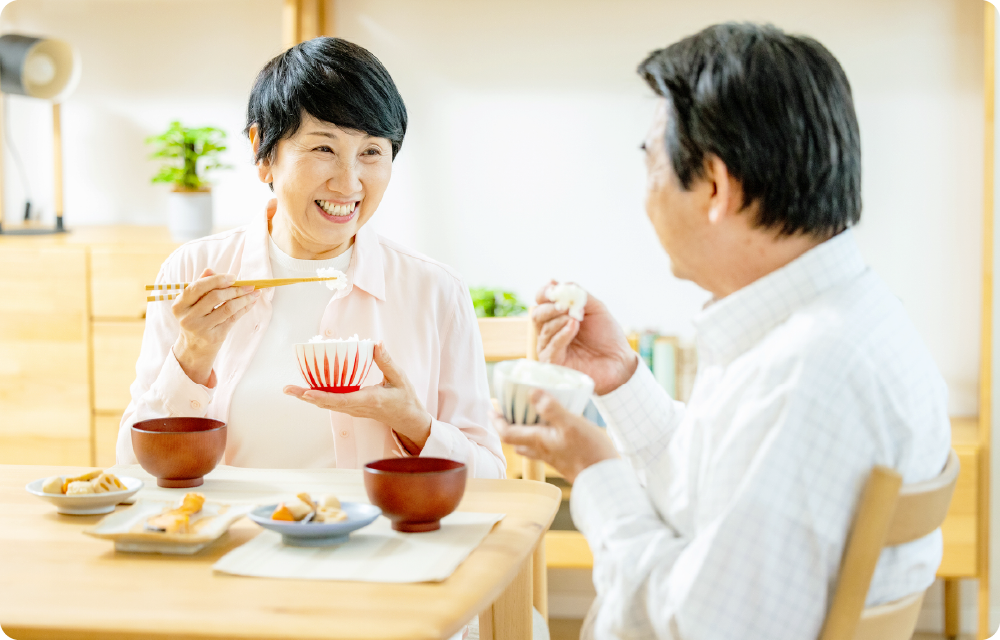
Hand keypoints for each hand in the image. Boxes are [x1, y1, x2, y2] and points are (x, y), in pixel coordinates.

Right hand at [172, 268, 260, 385]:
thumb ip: (201, 286)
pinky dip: (244, 309)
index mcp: (179, 306)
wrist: (194, 348)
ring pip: (227, 308)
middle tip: (249, 285)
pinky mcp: (214, 337)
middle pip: (214, 297)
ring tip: (254, 293)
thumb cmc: (195, 319)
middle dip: (234, 289)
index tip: (233, 277)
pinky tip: (251, 302)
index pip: (197, 287)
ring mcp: (201, 329)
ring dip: (244, 298)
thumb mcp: (192, 304)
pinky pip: (233, 319)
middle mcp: (188, 318)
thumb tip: (210, 270)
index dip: (216, 280)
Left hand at [283, 342, 432, 452]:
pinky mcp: (352, 408)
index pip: (341, 399)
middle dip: (305, 396)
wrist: (408, 419)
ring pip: (327, 404)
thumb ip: (386, 361)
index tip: (306, 393)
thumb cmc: (405, 398)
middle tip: (287, 388)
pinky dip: (319, 396)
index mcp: (369, 400)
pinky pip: (332, 403)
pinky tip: (309, 388)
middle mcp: (357, 407)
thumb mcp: (399, 378)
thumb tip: (376, 343)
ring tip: (291, 389)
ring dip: (308, 397)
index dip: (322, 397)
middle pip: (327, 403)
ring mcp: (354, 410)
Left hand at [494, 389, 617, 482]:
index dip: (497, 421)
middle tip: (506, 412)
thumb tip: (531, 392)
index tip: (491, 408)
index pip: (507, 433)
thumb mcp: (571, 424)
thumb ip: (552, 409)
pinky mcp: (564, 460)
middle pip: (516, 440)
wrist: (605, 479)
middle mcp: (542, 450)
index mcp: (538, 441)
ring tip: (526, 419)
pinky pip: (545, 448)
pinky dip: (541, 437)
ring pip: (530, 446)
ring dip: (523, 433)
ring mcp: (553, 457)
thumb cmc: (589, 451)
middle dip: (507, 426)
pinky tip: (553, 430)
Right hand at [533, 281, 637, 394]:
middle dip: (551, 307)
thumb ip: (577, 294)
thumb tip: (555, 283)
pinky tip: (573, 326)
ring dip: (560, 319)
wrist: (619, 360)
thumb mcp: (595, 308)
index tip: (553, 288)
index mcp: (557, 316)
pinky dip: (562, 333)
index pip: (541, 301)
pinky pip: (552, 346)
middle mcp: (550, 331)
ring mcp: (550, 348)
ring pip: (545, 329)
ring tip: (576, 318)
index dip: (544, 293)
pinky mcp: (554, 363)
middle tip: (566, 305)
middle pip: (538, 315)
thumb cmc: (607, 336)